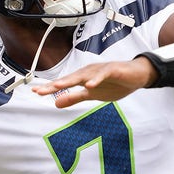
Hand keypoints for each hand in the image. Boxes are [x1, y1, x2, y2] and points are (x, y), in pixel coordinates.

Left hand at [31, 57, 157, 107]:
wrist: (137, 76)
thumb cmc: (114, 83)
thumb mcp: (92, 95)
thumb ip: (75, 98)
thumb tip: (56, 103)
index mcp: (82, 78)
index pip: (64, 84)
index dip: (50, 88)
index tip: (35, 92)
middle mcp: (88, 72)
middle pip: (69, 78)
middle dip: (55, 85)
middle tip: (41, 90)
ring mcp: (100, 70)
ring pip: (83, 75)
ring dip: (71, 80)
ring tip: (59, 86)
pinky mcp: (113, 69)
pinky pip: (103, 74)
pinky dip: (96, 79)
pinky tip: (90, 85)